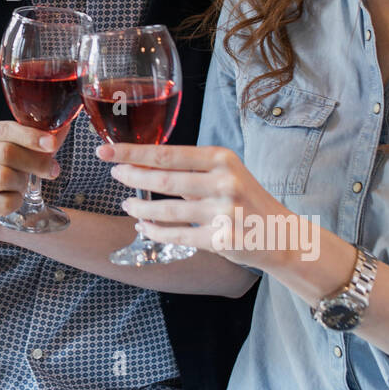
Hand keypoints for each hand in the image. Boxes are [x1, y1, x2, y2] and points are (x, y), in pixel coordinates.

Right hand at [0, 120, 68, 255]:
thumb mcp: (2, 152)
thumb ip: (28, 140)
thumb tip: (61, 130)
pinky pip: (5, 202)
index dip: (31, 136)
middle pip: (6, 152)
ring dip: (22, 183)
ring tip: (20, 186)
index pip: (4, 129)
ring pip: (5, 176)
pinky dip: (16, 201)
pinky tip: (10, 201)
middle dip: (36, 161)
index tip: (53, 144)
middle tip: (52, 170)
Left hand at [98, 142, 292, 261]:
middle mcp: (223, 182)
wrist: (280, 234)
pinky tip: (143, 227)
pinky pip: (176, 235)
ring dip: (140, 207)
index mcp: (221, 159)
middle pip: (163, 179)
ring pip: (166, 210)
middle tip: (114, 173)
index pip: (167, 153)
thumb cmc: (245, 198)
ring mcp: (222, 212)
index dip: (133, 152)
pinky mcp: (220, 239)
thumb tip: (140, 163)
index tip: (107, 150)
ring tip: (127, 204)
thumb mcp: (223, 173)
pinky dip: (154, 231)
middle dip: (131, 175)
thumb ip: (189, 169)